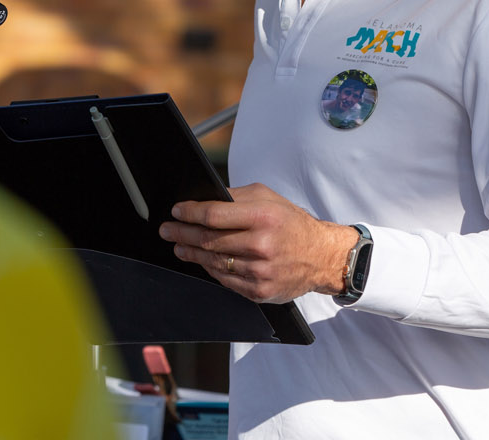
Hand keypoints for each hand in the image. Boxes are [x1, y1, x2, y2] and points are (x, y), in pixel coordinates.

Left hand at [159, 183, 359, 303]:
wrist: (321, 257)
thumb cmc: (292, 224)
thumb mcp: (269, 198)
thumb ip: (237, 197)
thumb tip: (205, 199)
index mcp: (264, 217)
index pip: (215, 215)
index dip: (190, 213)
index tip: (176, 211)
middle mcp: (261, 244)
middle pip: (210, 240)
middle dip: (183, 233)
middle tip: (167, 230)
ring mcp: (260, 271)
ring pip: (214, 262)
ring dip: (192, 253)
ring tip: (179, 245)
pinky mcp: (259, 291)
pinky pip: (225, 280)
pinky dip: (210, 269)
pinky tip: (201, 261)